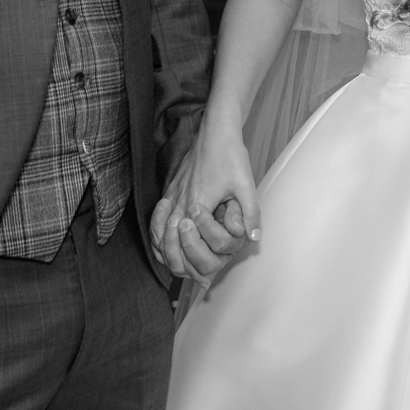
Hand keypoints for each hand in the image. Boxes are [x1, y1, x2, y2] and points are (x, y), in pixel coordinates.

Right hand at [149, 124, 260, 284]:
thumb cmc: (230, 156)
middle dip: (181, 264)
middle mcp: (179, 202)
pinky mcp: (169, 191)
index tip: (205, 276)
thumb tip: (253, 238)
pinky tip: (166, 247)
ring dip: (167, 253)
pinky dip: (158, 237)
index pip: (187, 242)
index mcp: (197, 203)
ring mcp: (171, 196)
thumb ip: (250, 213)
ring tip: (181, 268)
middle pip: (169, 243)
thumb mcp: (246, 184)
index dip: (195, 262)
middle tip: (194, 277)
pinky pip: (157, 221)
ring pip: (159, 233)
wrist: (214, 131)